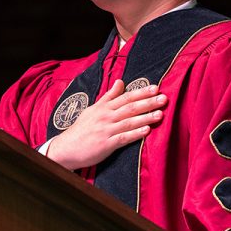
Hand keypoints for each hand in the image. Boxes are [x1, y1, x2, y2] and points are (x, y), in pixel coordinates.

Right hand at [46, 79, 166, 169]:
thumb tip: (120, 82)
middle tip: (164, 98)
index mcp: (103, 108)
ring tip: (160, 114)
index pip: (125, 97)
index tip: (155, 88)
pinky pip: (123, 138)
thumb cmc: (81, 129)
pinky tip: (146, 131)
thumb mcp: (93, 109)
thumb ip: (108, 96)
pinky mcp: (106, 144)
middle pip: (130, 107)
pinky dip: (135, 134)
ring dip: (145, 117)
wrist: (66, 148)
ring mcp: (106, 130)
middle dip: (148, 102)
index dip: (141, 92)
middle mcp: (106, 117)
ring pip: (129, 122)